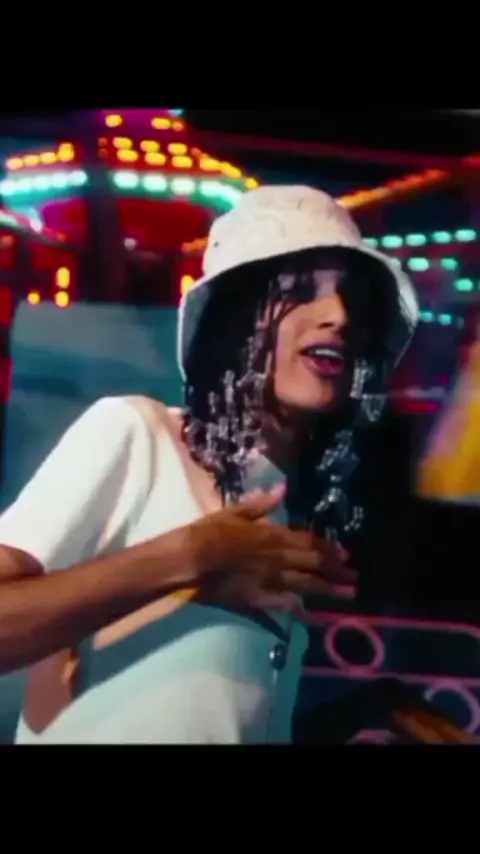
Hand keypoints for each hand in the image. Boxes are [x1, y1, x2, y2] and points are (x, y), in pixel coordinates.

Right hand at [186, 484, 356, 612]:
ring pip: (307, 586)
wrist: (191, 560)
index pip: (308, 542)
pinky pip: (286, 606)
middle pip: (314, 565)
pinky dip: (302, 611)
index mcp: (274, 535)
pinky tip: (314, 616)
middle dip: (337, 571)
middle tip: (355, 577)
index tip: (345, 553)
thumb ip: (261, 503)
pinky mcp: (260, 599)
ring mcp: (272, 581)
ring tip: (348, 595)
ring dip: (329, 590)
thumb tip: (283, 488)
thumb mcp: (235, 511)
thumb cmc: (209, 532)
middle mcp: (279, 559)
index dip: (328, 548)